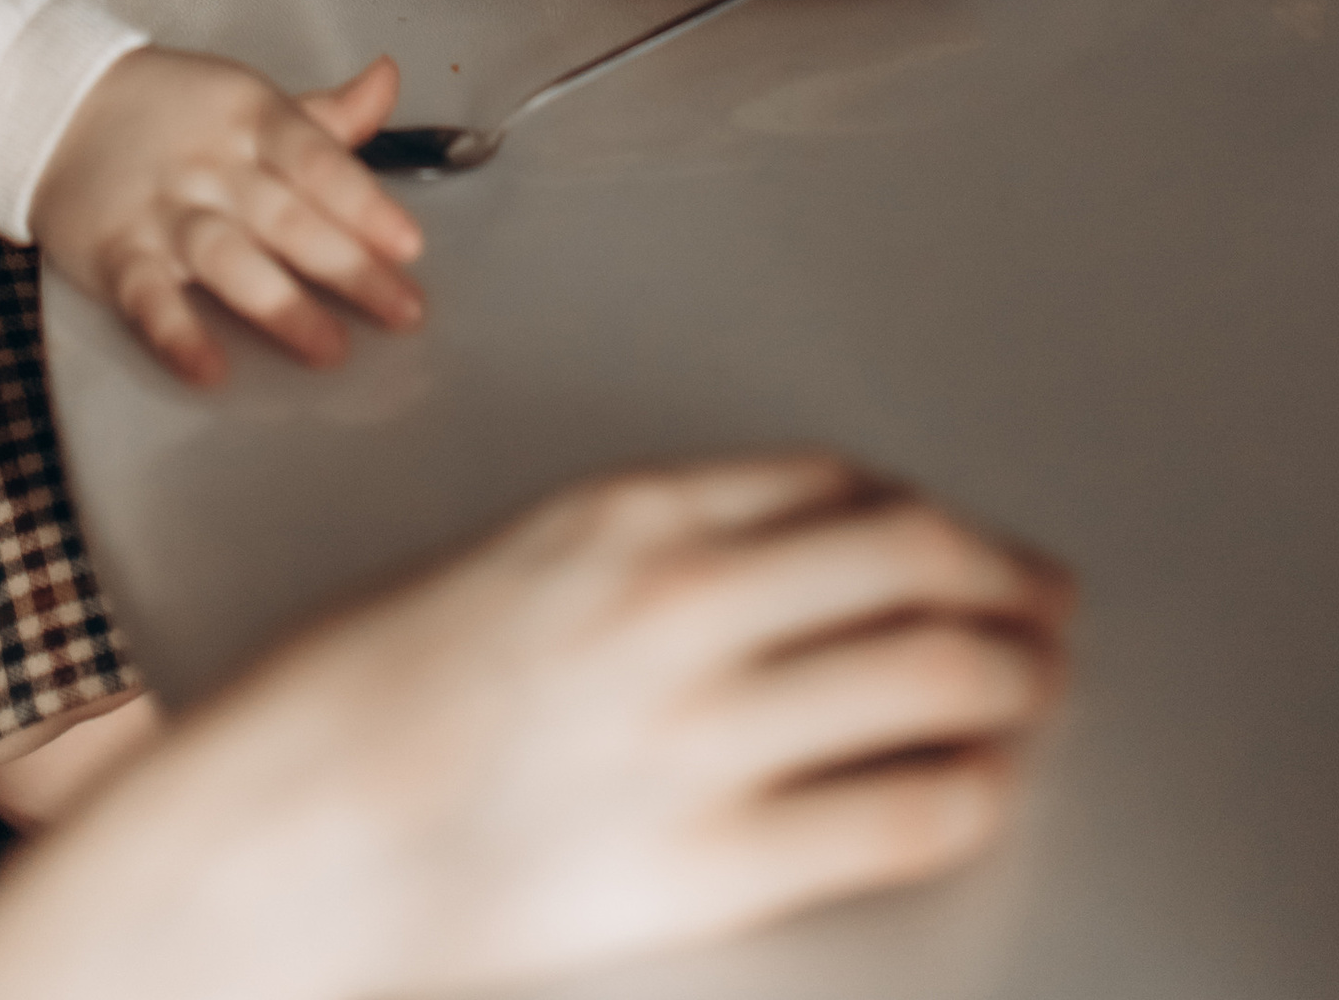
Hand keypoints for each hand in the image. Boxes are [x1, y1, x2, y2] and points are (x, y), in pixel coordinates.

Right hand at [0, 453, 1072, 999]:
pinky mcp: (717, 857)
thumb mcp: (508, 561)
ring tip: (1038, 688)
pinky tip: (985, 785)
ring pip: (931, 674)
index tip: (958, 530)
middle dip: (1004, 578)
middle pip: (913, 560)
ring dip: (1015, 676)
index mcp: (623, 514)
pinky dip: (969, 789)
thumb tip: (769, 556)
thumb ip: (636, 549)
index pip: (831, 481)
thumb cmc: (364, 703)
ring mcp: (705, 729)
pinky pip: (898, 810)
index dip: (922, 505)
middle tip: (1045, 599)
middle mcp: (680, 601)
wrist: (292, 833)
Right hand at [30, 42, 423, 386]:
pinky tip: (210, 370)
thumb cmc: (173, 111)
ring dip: (279, 304)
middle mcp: (212, 164)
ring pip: (226, 257)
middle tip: (402, 312)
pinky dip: (177, 334)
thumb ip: (324, 112)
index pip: (317, 159)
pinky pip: (148, 297)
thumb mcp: (247, 99)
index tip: (408, 245)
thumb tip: (389, 79)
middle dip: (348, 265)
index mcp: (251, 119)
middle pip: (286, 215)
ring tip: (330, 350)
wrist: (57, 106)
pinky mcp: (116, 252)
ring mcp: (162, 210)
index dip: (364, 203)